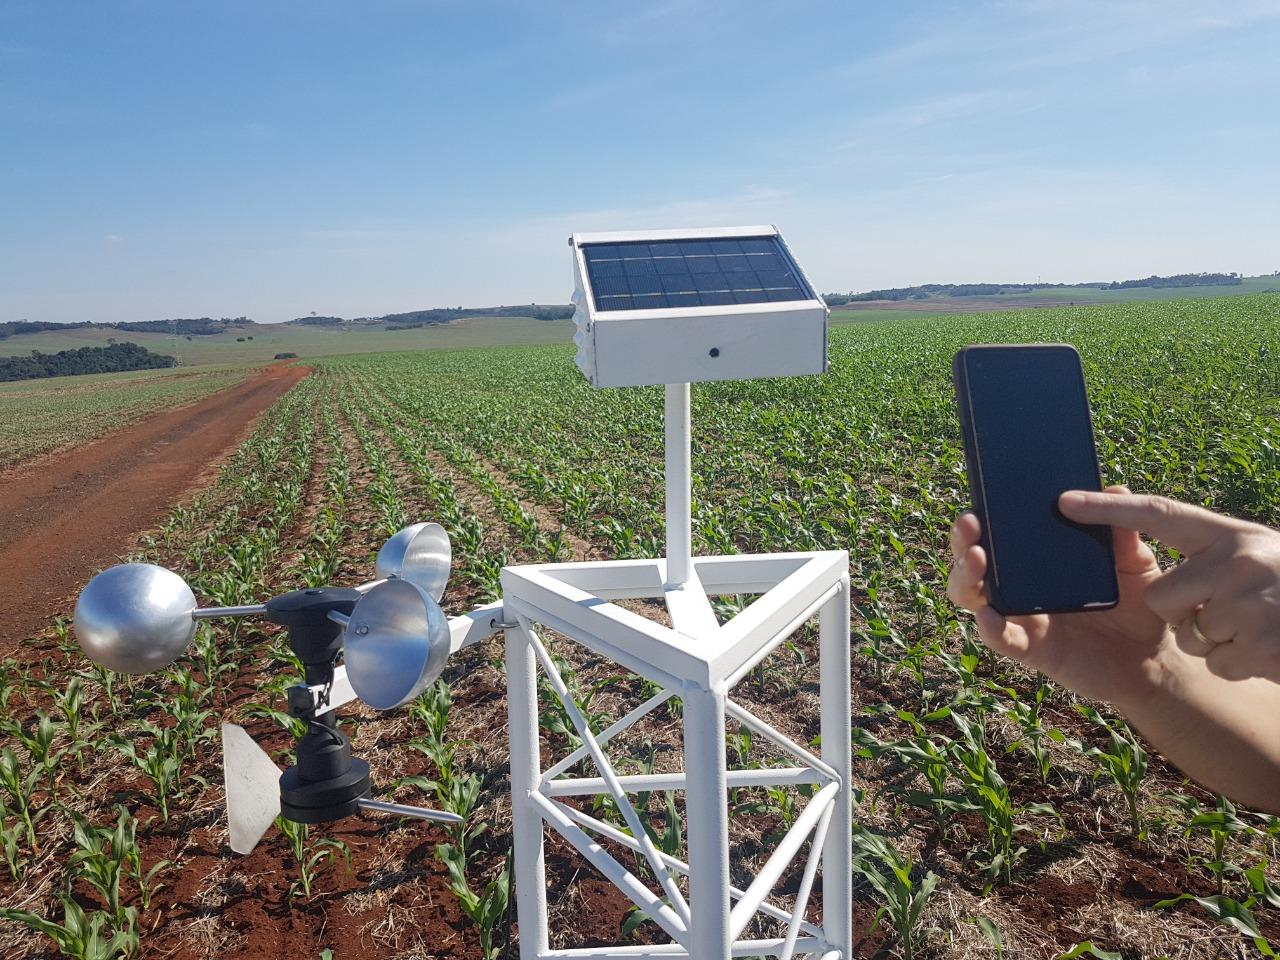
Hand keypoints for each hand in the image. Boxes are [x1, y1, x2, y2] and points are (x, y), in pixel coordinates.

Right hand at [947, 485, 1175, 707]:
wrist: (1152, 658)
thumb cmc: (1138, 606)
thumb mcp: (1135, 562)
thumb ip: (1123, 532)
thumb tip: (1113, 487)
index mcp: (1039, 557)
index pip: (999, 531)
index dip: (983, 515)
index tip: (981, 498)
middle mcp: (1020, 584)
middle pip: (974, 560)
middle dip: (963, 541)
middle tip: (970, 524)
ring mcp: (1021, 615)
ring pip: (973, 595)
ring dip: (965, 577)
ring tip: (977, 561)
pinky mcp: (1031, 648)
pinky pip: (1001, 638)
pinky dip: (990, 628)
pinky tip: (990, 615)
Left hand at [1058, 490, 1279, 680]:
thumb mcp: (1250, 558)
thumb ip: (1200, 549)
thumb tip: (1127, 498)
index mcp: (1232, 534)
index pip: (1159, 514)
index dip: (1110, 509)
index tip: (1065, 501)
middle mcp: (1242, 559)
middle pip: (1162, 596)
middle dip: (1183, 613)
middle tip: (1227, 613)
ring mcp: (1254, 602)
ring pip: (1190, 633)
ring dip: (1215, 643)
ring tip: (1255, 631)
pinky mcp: (1263, 645)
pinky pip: (1217, 662)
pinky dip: (1238, 667)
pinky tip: (1265, 653)